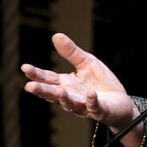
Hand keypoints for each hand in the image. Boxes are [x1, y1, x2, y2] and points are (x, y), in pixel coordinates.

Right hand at [22, 33, 137, 131]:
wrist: (121, 102)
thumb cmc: (101, 82)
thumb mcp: (87, 63)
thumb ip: (71, 53)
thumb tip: (56, 35)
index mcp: (67, 84)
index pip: (49, 78)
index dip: (37, 74)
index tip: (25, 67)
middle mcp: (72, 96)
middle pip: (54, 94)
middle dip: (43, 91)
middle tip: (30, 87)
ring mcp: (84, 105)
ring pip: (71, 104)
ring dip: (64, 98)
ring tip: (58, 91)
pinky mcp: (99, 111)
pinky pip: (94, 107)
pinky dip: (91, 102)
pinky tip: (90, 95)